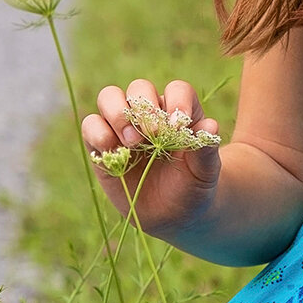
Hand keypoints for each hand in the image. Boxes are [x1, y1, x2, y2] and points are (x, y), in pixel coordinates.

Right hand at [82, 76, 221, 239]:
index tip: (179, 127)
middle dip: (143, 107)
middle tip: (152, 135)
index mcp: (178, 111)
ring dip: (118, 114)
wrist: (172, 214)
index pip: (176, 90)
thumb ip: (206, 151)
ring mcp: (123, 126)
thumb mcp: (206, 173)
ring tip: (132, 142)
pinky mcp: (101, 144)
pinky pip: (90, 125)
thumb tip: (211, 126)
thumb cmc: (193, 187)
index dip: (177, 103)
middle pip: (139, 88)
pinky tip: (113, 153)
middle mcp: (149, 112)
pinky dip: (98, 133)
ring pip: (109, 97)